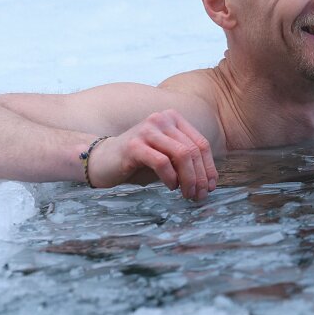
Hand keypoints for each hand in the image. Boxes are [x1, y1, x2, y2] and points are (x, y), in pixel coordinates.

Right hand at [89, 110, 218, 200]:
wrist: (102, 160)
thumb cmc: (139, 161)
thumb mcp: (167, 157)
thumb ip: (186, 161)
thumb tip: (210, 180)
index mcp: (173, 119)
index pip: (201, 144)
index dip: (209, 167)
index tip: (211, 186)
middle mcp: (161, 119)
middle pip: (193, 150)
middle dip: (200, 177)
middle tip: (200, 195)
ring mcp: (147, 130)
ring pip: (181, 155)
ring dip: (189, 179)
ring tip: (188, 194)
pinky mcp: (134, 145)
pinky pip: (162, 162)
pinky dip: (171, 177)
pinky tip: (171, 187)